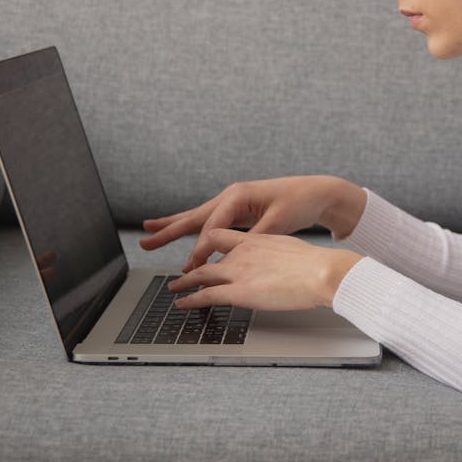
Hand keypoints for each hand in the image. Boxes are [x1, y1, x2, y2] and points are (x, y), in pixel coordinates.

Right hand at [139, 176, 366, 271]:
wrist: (316, 192)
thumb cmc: (299, 203)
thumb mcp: (277, 222)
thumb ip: (254, 239)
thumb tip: (233, 255)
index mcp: (237, 196)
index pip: (211, 228)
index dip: (200, 250)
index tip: (191, 269)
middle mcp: (230, 196)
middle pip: (194, 218)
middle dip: (169, 230)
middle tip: (146, 242)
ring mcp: (232, 201)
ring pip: (197, 218)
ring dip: (174, 226)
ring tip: (149, 231)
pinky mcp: (237, 209)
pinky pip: (209, 221)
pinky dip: (193, 228)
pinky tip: (180, 231)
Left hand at [167, 229, 361, 310]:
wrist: (321, 272)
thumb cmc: (316, 264)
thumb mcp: (292, 251)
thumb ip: (278, 257)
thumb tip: (281, 266)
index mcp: (257, 239)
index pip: (223, 236)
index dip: (209, 245)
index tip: (204, 253)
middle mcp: (243, 251)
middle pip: (208, 256)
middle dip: (193, 264)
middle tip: (183, 272)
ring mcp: (238, 271)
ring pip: (201, 274)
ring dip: (185, 283)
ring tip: (174, 289)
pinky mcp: (238, 291)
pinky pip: (205, 295)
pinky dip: (189, 300)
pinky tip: (181, 304)